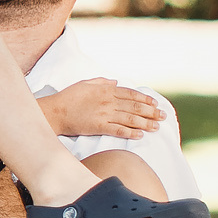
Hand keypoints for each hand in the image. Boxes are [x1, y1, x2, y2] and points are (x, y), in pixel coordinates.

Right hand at [38, 78, 163, 139]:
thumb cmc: (68, 97)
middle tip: (162, 116)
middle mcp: (108, 101)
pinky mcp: (99, 126)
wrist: (55, 111)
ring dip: (145, 123)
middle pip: (135, 106)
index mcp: (106, 90)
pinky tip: (140, 135)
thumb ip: (102, 82)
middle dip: (151, 112)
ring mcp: (104, 114)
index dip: (145, 99)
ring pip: (130, 119)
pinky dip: (130, 133)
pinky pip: (118, 130)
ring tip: (156, 127)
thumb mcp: (85, 84)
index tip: (155, 103)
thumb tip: (115, 82)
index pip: (131, 94)